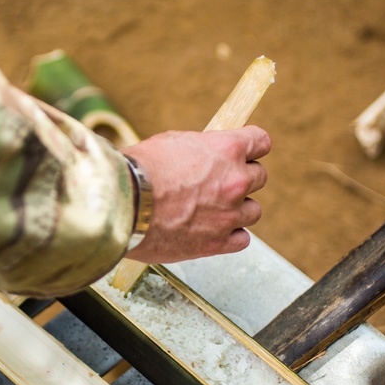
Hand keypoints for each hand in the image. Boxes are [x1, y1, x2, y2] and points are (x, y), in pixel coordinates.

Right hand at [121, 125, 269, 262]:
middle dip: (242, 178)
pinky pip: (242, 239)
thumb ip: (201, 149)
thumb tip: (208, 154)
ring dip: (238, 209)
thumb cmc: (140, 170)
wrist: (123, 204)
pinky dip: (231, 236)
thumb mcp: (173, 142)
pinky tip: (212, 230)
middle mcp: (235, 180)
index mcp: (227, 149)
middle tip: (220, 183)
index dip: (252, 147)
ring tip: (213, 210)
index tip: (246, 152)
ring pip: (253, 211)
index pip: (261, 142)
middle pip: (260, 177)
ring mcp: (229, 214)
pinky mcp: (217, 243)